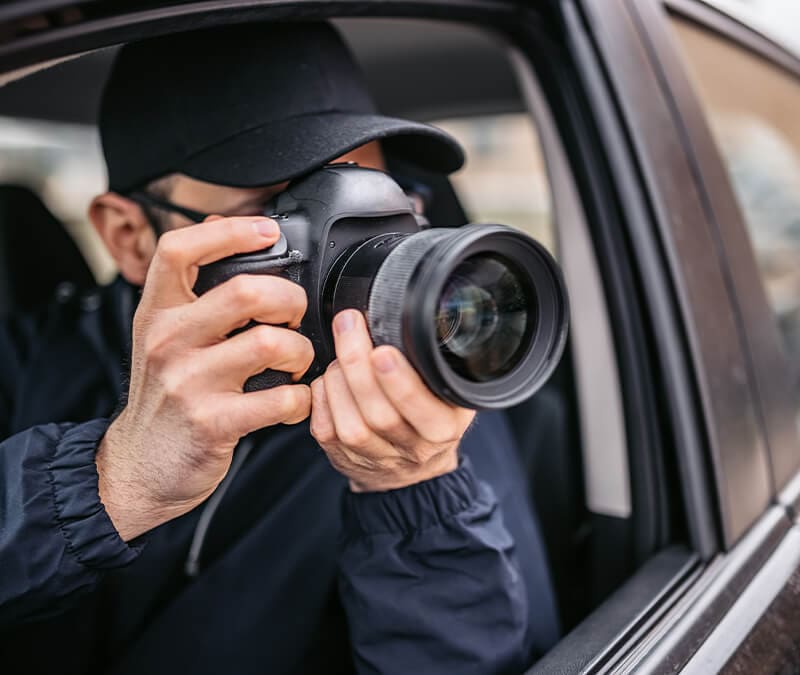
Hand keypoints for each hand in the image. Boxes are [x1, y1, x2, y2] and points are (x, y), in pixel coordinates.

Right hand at [97, 216, 312, 540]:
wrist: (141, 465)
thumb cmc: (164, 395)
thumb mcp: (162, 335)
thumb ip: (190, 288)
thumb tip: (221, 226)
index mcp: (157, 312)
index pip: (179, 249)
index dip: (230, 231)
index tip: (266, 230)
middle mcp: (168, 341)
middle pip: (246, 292)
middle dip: (290, 299)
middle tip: (295, 316)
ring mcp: (189, 382)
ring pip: (272, 343)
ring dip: (301, 352)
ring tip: (296, 362)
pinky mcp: (214, 423)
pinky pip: (282, 399)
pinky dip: (302, 399)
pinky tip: (293, 400)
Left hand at [310, 309, 474, 491]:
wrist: (411, 466)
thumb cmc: (429, 414)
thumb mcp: (449, 390)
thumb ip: (436, 364)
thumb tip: (411, 318)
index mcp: (443, 427)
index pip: (424, 410)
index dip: (400, 383)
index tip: (383, 352)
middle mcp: (412, 448)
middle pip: (379, 414)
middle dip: (358, 365)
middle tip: (349, 325)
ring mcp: (376, 457)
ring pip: (350, 424)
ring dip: (338, 380)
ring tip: (341, 352)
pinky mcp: (344, 457)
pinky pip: (325, 429)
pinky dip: (322, 395)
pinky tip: (329, 377)